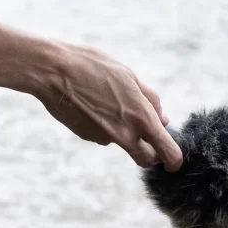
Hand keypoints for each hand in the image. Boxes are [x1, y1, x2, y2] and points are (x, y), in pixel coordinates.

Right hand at [32, 43, 181, 169]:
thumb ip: (150, 100)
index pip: (167, 152)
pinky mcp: (86, 136)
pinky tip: (93, 104)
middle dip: (151, 153)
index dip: (174, 159)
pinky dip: (104, 125)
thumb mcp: (129, 76)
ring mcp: (103, 137)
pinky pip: (103, 135)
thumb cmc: (93, 66)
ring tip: (108, 100)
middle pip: (146, 159)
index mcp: (141, 117)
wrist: (53, 71)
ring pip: (123, 143)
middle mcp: (124, 134)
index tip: (173, 160)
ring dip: (124, 131)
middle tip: (148, 137)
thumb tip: (163, 119)